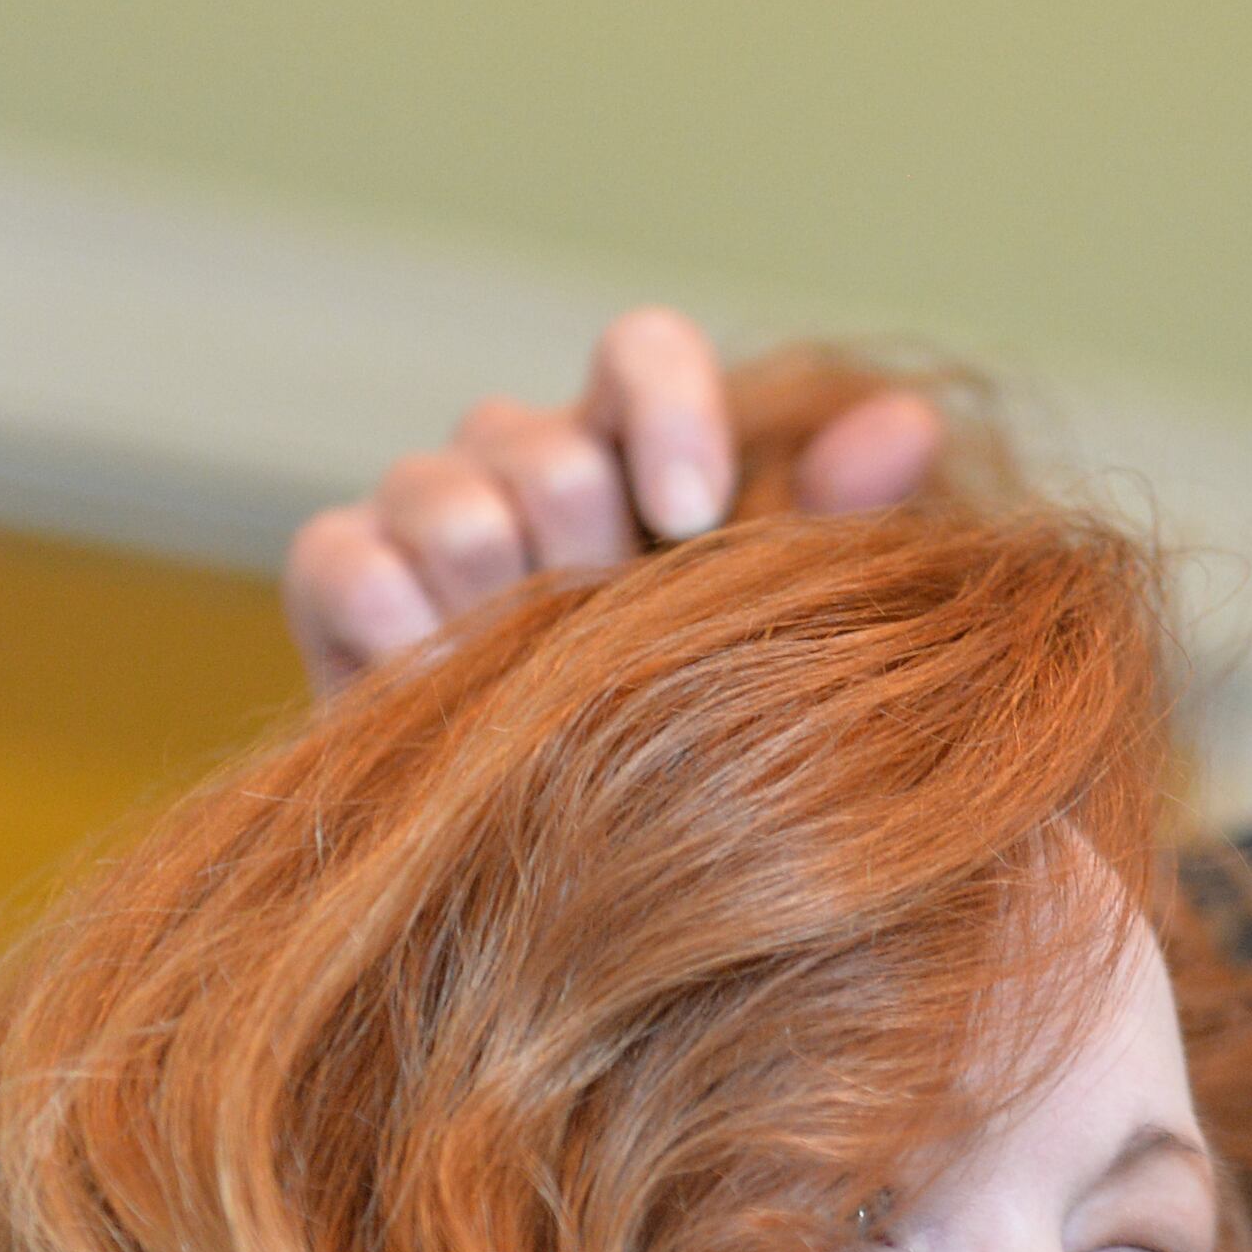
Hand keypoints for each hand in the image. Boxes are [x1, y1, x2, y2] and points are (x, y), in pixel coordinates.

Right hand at [282, 306, 949, 692]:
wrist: (584, 898)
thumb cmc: (699, 743)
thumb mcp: (779, 635)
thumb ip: (837, 527)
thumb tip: (912, 422)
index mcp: (641, 454)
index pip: (641, 353)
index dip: (667, 407)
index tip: (698, 511)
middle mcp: (527, 470)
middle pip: (536, 437)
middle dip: (583, 538)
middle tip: (613, 632)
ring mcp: (425, 525)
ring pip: (440, 491)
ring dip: (496, 582)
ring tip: (532, 672)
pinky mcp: (342, 595)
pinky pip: (339, 556)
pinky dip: (393, 615)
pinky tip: (439, 679)